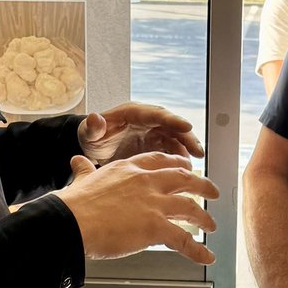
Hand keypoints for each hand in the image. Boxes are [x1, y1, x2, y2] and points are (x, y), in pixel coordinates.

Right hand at [56, 152, 219, 263]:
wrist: (70, 222)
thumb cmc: (73, 205)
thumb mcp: (82, 179)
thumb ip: (85, 170)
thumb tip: (77, 161)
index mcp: (130, 169)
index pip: (161, 161)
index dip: (177, 165)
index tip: (185, 168)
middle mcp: (146, 182)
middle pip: (184, 178)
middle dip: (202, 185)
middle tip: (211, 191)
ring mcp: (154, 204)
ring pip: (190, 207)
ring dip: (204, 218)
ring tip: (211, 225)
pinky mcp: (156, 227)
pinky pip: (184, 240)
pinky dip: (198, 250)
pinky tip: (206, 256)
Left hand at [77, 103, 203, 164]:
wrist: (93, 148)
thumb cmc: (92, 136)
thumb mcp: (89, 132)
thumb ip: (93, 127)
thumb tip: (94, 117)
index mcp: (135, 113)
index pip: (158, 114)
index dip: (173, 120)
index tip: (187, 127)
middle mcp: (148, 122)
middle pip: (173, 127)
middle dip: (187, 138)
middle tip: (198, 152)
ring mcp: (153, 135)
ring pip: (176, 141)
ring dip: (186, 152)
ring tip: (194, 165)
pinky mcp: (155, 148)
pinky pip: (171, 153)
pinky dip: (179, 161)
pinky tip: (185, 173)